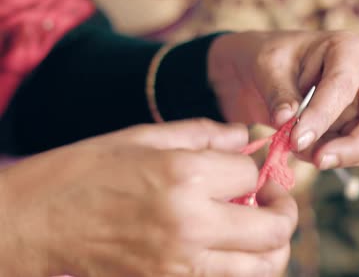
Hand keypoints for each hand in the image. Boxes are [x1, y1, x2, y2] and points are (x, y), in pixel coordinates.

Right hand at [0, 120, 296, 276]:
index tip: (243, 168)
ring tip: (255, 225)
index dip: (254, 169)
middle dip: (284, 211)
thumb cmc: (85, 171)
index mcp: (185, 177)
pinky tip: (227, 244)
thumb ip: (206, 134)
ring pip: (263, 266)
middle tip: (272, 200)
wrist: (35, 221)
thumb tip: (246, 137)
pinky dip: (242, 265)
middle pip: (274, 230)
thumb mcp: (144, 137)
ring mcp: (182, 265)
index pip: (253, 175)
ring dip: (271, 245)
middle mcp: (191, 225)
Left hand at [208, 31, 358, 168]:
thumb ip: (278, 92)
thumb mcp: (267, 66)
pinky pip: (351, 153)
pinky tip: (301, 150)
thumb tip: (286, 119)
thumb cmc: (272, 60)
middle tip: (319, 160)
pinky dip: (327, 157)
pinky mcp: (356, 130)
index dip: (322, 115)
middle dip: (356, 145)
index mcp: (350, 49)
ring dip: (335, 155)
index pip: (344, 86)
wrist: (266, 75)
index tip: (296, 139)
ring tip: (296, 149)